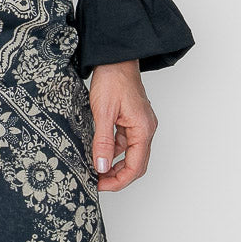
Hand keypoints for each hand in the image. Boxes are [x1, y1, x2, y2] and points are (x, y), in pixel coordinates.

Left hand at [88, 58, 157, 191]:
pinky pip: (124, 141)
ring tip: (95, 168)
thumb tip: (100, 166)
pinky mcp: (131, 119)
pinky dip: (113, 150)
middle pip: (135, 164)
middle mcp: (145, 128)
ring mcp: (139, 123)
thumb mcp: (103, 112)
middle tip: (97, 181)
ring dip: (114, 163)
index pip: (135, 166)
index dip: (118, 181)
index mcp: (143, 129)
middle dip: (117, 176)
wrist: (114, 56)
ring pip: (129, 153)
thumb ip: (102, 141)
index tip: (100, 185)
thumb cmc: (112, 78)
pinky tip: (98, 151)